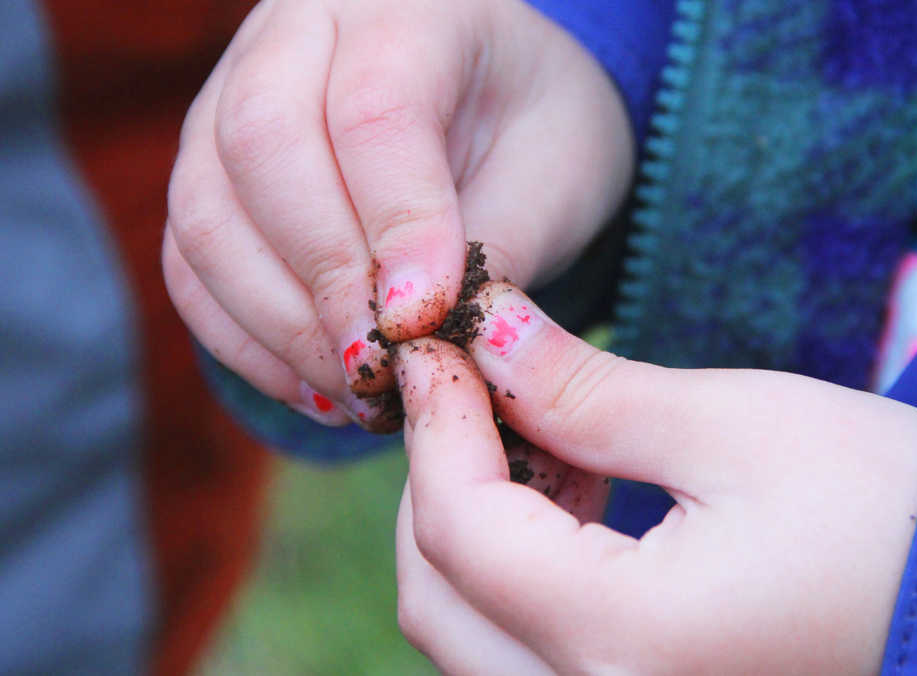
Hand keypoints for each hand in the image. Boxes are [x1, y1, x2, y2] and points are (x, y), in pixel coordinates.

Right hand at [162, 0, 632, 430]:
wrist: (496, 110)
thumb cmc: (535, 133)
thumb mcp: (554, 176)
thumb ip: (496, 253)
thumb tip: (429, 356)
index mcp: (407, 7)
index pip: (374, 110)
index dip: (396, 226)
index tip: (424, 321)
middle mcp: (299, 35)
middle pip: (262, 146)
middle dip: (322, 279)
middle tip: (381, 367)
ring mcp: (233, 98)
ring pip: (206, 211)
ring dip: (277, 324)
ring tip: (357, 391)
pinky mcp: (209, 172)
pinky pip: (190, 261)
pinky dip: (244, 339)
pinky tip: (316, 385)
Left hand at [393, 282, 916, 673]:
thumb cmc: (896, 516)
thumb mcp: (735, 430)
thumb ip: (584, 391)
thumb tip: (488, 334)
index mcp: (626, 645)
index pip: (458, 530)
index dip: (435, 424)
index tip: (438, 345)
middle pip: (436, 599)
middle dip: (441, 477)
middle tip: (483, 385)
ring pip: (465, 636)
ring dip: (473, 527)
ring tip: (542, 440)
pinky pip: (518, 658)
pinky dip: (513, 576)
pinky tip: (570, 505)